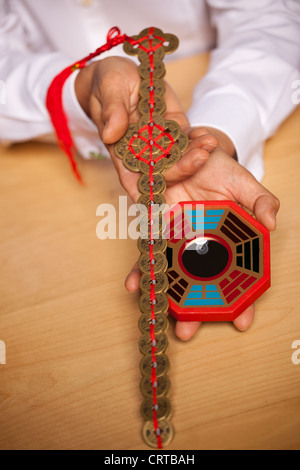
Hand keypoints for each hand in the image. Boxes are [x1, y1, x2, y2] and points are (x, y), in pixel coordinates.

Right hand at [75, 57, 218, 199]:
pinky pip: (186, 139)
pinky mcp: (173, 130)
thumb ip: (112, 110)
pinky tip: (209, 138)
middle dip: (181, 167)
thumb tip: (111, 134)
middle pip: (161, 169)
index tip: (158, 204)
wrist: (122, 72)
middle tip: (199, 159)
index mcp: (120, 149)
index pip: (131, 178)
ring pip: (177, 156)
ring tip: (209, 145)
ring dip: (195, 155)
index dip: (143, 191)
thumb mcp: (109, 88)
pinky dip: (197, 140)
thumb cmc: (108, 80)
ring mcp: (159, 142)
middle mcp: (141, 151)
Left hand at [125, 147, 279, 340]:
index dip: (240, 299)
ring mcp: (178, 238)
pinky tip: (134, 286)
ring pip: (172, 274)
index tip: (243, 321)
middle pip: (199, 283)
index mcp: (226, 240)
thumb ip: (260, 201)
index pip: (235, 275)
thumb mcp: (244, 183)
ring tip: (162, 316)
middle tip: (190, 332)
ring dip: (165, 296)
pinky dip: (140, 269)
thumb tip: (270, 223)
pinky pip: (147, 251)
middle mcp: (201, 245)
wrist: (189, 147)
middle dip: (194, 309)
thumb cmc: (220, 169)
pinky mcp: (156, 226)